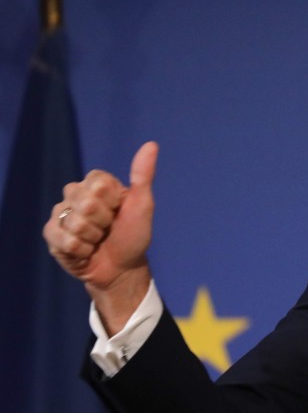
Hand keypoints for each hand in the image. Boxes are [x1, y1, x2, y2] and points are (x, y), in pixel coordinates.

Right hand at [42, 141, 158, 331]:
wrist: (123, 268)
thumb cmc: (134, 235)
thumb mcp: (143, 205)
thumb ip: (143, 176)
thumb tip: (151, 144)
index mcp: (96, 184)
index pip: (97, 182)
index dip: (112, 201)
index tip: (119, 209)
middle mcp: (75, 195)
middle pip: (85, 201)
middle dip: (103, 220)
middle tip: (108, 228)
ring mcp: (61, 214)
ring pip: (75, 222)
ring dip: (93, 237)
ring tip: (97, 240)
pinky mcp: (51, 234)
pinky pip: (62, 239)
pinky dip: (80, 249)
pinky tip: (85, 251)